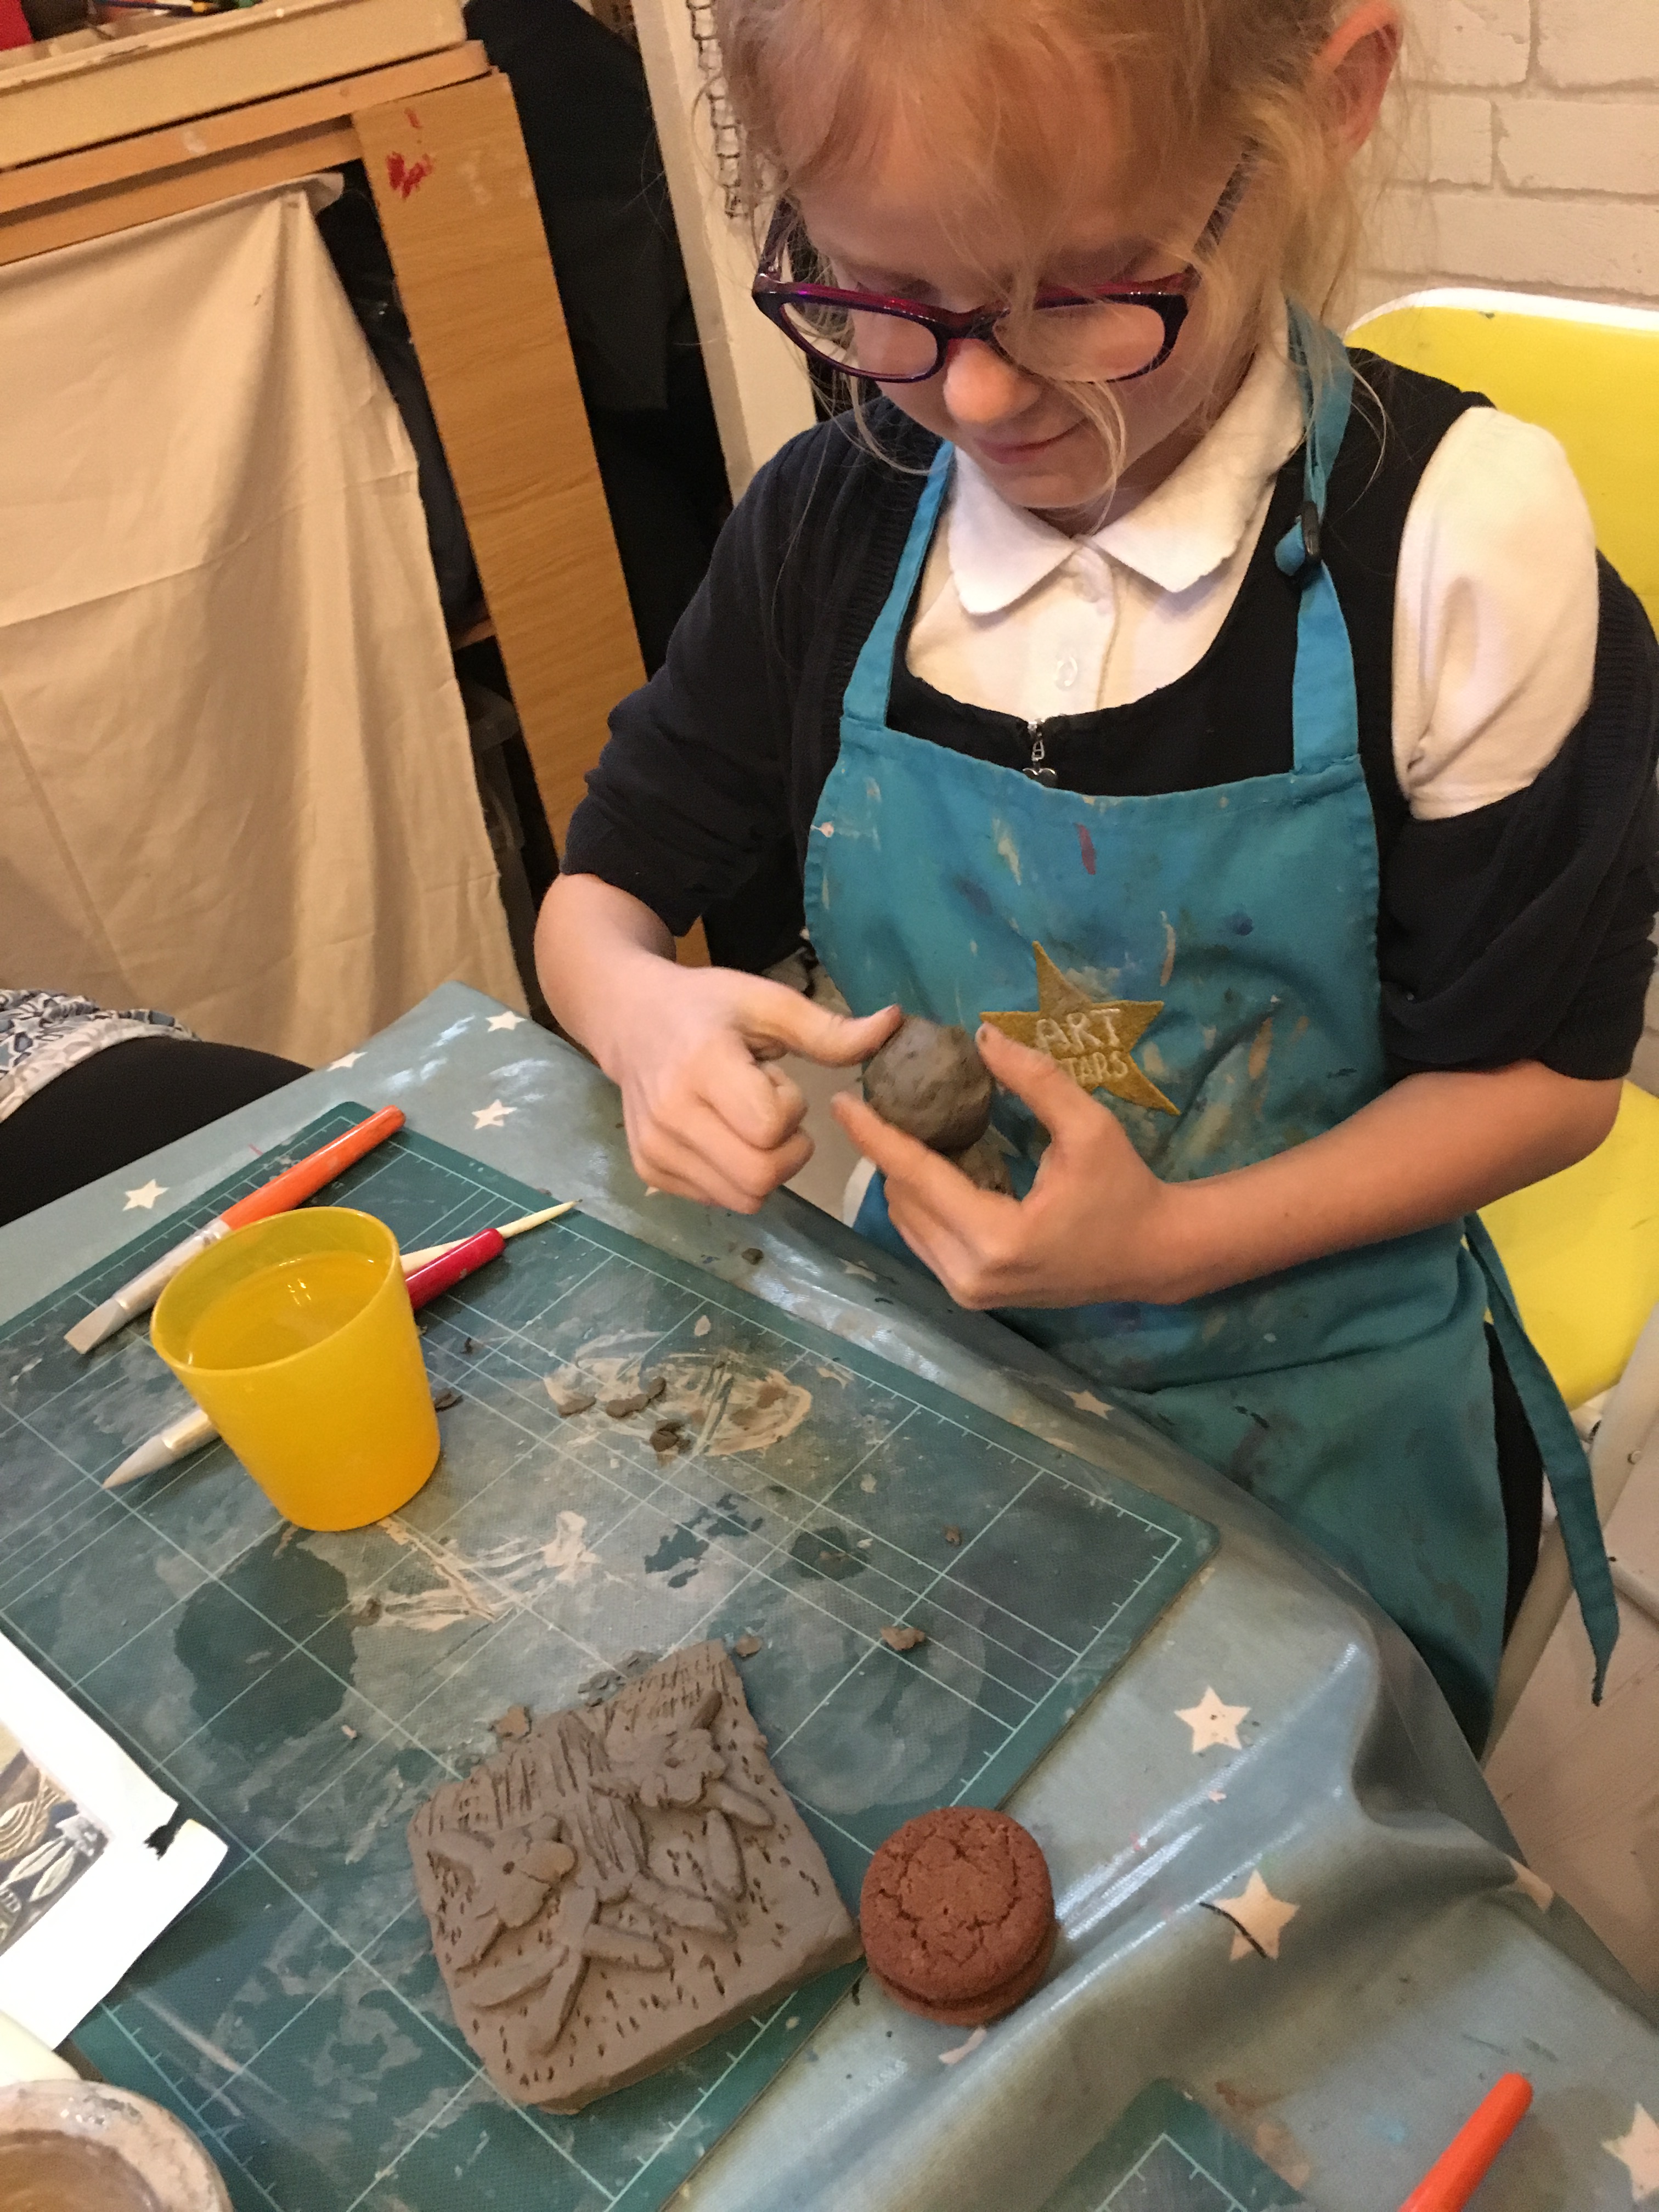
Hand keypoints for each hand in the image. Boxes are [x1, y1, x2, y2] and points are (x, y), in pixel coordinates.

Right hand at [594, 955, 900, 1213]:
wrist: (630, 1020)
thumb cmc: (706, 1007)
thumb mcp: (766, 1003)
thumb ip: (829, 1029)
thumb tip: (895, 1026)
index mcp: (702, 1065)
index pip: (771, 1127)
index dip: (790, 1108)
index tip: (775, 1079)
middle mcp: (670, 1115)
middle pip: (759, 1178)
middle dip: (786, 1150)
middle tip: (771, 1112)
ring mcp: (653, 1148)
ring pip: (742, 1198)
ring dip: (763, 1167)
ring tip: (744, 1121)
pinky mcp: (648, 1170)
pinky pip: (717, 1200)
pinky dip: (734, 1177)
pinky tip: (723, 1135)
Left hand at [832, 1023, 1180, 1307]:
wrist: (1153, 1255)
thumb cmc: (1125, 1189)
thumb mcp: (1089, 1127)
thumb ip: (1035, 1080)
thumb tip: (982, 1035)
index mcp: (996, 1237)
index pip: (917, 1177)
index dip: (876, 1136)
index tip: (840, 1101)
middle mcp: (971, 1274)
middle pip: (903, 1200)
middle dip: (888, 1151)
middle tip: (882, 1102)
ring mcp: (969, 1291)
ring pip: (906, 1223)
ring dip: (902, 1177)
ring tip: (907, 1129)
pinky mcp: (971, 1294)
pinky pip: (923, 1240)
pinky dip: (920, 1202)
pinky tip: (933, 1167)